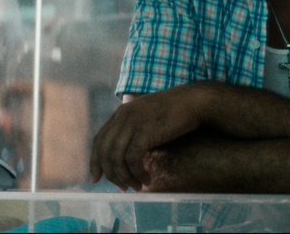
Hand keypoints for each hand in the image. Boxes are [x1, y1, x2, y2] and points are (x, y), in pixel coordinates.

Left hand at [90, 84, 207, 190]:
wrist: (194, 101)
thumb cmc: (175, 111)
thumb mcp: (147, 116)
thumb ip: (135, 129)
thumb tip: (128, 154)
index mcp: (121, 112)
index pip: (99, 139)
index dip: (95, 160)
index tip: (96, 177)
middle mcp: (122, 116)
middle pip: (104, 151)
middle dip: (110, 173)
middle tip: (121, 187)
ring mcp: (132, 123)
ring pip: (116, 157)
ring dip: (124, 177)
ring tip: (135, 187)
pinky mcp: (144, 132)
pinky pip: (133, 159)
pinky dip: (137, 173)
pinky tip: (146, 180)